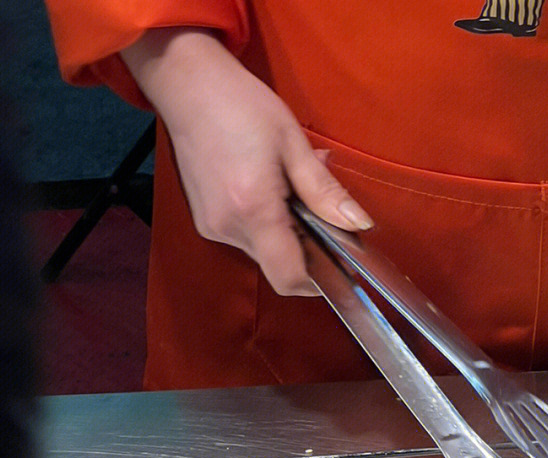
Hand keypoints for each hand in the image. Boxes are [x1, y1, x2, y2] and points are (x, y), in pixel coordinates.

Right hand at [122, 29, 372, 295]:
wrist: (187, 85)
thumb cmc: (241, 105)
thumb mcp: (292, 142)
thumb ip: (325, 191)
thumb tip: (360, 224)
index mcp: (254, 209)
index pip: (289, 277)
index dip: (315, 281)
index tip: (335, 264)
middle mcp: (230, 227)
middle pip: (278, 265)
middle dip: (303, 245)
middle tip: (311, 204)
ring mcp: (212, 227)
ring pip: (263, 251)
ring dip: (283, 231)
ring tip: (284, 186)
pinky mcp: (205, 221)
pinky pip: (245, 237)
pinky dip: (262, 222)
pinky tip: (263, 187)